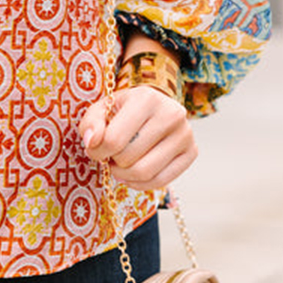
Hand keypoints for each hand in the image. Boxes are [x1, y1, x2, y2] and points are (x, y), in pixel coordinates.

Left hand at [78, 85, 196, 190]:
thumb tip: (92, 142)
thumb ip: (91, 123)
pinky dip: (140, 184)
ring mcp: (185, 134)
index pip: (114, 140)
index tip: (95, 149)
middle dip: (112, 162)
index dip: (97, 151)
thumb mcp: (102, 108)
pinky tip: (131, 174)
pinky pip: (162, 181)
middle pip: (129, 158)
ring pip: (145, 172)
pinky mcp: (192, 152)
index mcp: (146, 98)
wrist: (154, 108)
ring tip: (119, 164)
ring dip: (124, 175)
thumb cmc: (124, 110)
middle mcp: (171, 114)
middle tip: (109, 155)